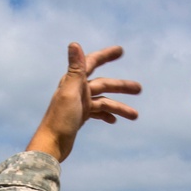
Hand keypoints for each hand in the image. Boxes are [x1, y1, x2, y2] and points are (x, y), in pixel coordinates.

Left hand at [26, 43, 140, 161]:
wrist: (50, 146)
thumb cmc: (59, 120)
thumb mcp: (70, 93)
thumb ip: (75, 69)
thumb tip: (74, 43)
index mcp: (74, 82)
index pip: (92, 62)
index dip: (106, 55)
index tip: (121, 51)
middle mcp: (76, 90)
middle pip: (103, 84)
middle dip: (121, 87)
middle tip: (140, 89)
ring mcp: (78, 104)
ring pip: (103, 101)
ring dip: (119, 106)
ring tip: (135, 115)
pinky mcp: (79, 117)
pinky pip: (97, 112)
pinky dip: (106, 114)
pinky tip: (114, 120)